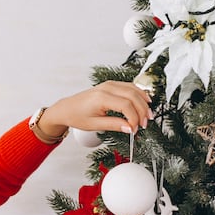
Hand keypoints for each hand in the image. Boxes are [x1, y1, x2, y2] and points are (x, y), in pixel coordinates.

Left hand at [37, 81, 152, 140]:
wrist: (67, 108)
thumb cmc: (77, 116)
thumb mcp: (95, 125)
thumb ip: (114, 125)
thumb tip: (130, 128)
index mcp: (101, 98)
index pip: (126, 106)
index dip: (134, 118)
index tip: (135, 129)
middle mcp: (106, 88)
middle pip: (133, 96)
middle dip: (142, 110)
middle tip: (144, 124)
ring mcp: (109, 84)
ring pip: (133, 89)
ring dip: (143, 102)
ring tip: (147, 115)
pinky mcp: (111, 85)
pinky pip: (129, 86)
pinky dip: (139, 94)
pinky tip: (144, 102)